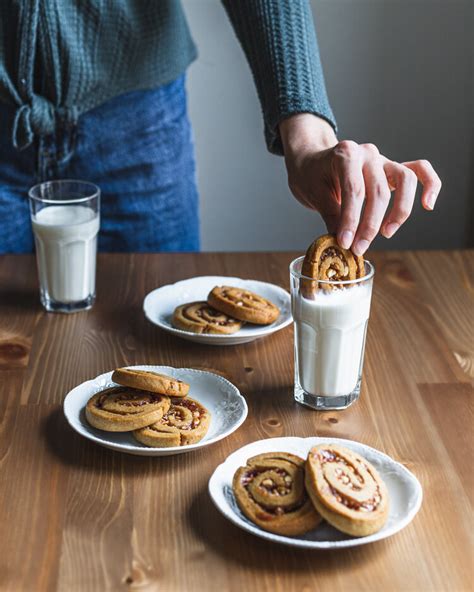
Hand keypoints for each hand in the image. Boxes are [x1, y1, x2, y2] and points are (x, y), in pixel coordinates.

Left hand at [279, 114, 441, 254]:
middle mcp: (368, 153)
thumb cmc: (311, 176)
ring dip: (398, 211)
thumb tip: (344, 243)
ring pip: (404, 180)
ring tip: (386, 234)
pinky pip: (419, 170)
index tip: (346, 243)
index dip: (351, 220)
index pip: (354, 190)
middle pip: (378, 190)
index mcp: (346, 155)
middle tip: (359, 248)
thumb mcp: (314, 194)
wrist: (311, 161)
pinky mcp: (392, 168)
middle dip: (369, 224)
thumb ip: (331, 215)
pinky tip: (428, 205)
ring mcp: (383, 159)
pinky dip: (430, 184)